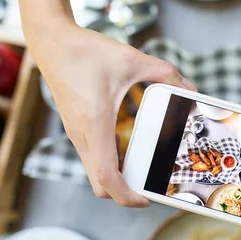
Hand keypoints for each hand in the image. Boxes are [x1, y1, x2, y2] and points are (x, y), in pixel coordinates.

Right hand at [32, 20, 195, 206]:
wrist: (50, 40)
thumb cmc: (85, 50)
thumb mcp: (131, 59)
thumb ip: (164, 73)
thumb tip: (189, 87)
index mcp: (95, 122)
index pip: (106, 176)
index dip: (125, 196)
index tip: (145, 199)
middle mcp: (81, 134)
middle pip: (99, 184)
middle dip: (124, 193)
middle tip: (151, 186)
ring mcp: (76, 133)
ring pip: (95, 172)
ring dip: (118, 178)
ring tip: (145, 170)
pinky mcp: (75, 128)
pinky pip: (93, 157)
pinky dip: (111, 163)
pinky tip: (130, 148)